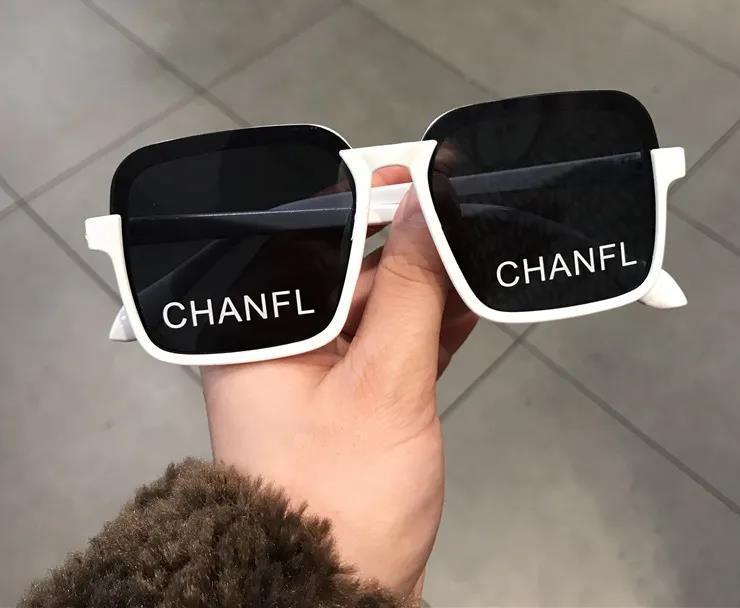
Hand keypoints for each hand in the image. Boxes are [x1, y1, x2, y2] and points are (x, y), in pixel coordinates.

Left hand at [201, 169, 476, 598]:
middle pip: (348, 267)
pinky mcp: (358, 393)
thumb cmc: (339, 497)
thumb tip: (425, 206)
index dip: (360, 202)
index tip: (412, 174)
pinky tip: (471, 298)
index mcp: (261, 328)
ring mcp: (325, 368)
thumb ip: (410, 290)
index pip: (306, 240)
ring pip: (380, 303)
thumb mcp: (383, 383)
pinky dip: (434, 322)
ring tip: (477, 247)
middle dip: (407, 241)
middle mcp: (286, 340)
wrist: (337, 594)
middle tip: (459, 208)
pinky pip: (398, 339)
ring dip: (429, 282)